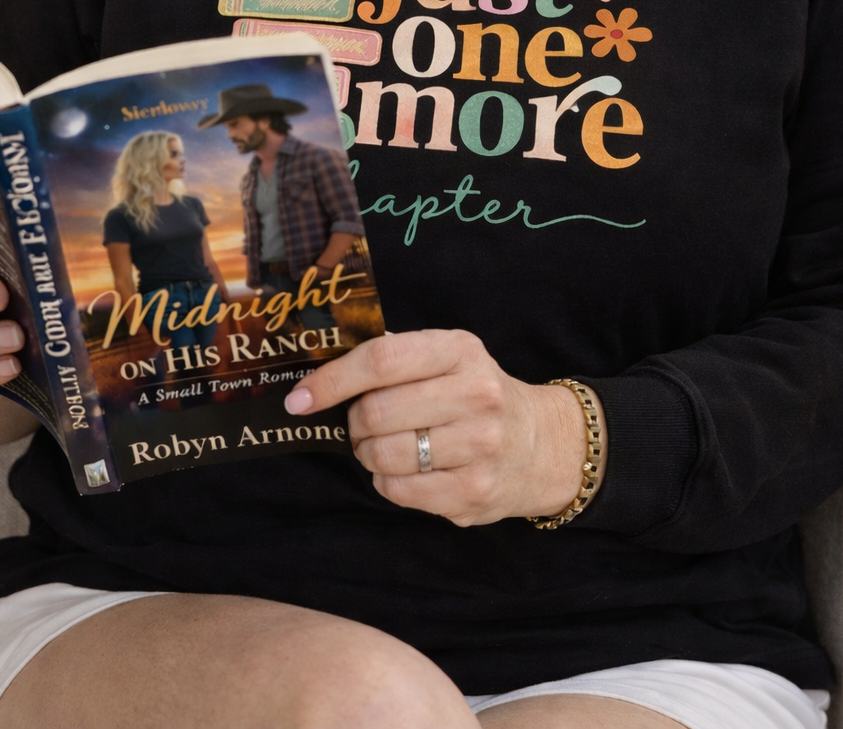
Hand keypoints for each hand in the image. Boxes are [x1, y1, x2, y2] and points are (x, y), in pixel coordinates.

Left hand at [284, 329, 589, 526]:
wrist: (542, 444)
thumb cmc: (476, 394)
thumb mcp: (448, 357)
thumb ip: (396, 358)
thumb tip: (321, 376)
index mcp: (460, 350)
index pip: (380, 360)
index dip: (332, 381)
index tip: (300, 398)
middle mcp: (476, 394)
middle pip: (376, 412)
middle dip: (353, 424)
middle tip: (360, 426)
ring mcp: (480, 446)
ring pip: (385, 455)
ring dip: (369, 455)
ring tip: (384, 448)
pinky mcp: (475, 492)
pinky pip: (400, 491)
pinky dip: (388, 483)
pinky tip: (406, 471)